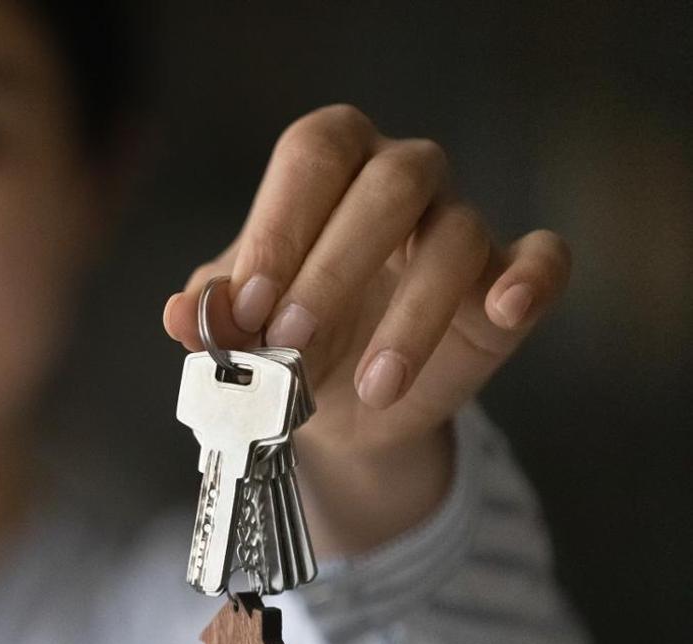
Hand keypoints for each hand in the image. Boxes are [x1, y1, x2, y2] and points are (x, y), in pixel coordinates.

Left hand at [162, 104, 569, 554]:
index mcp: (329, 163)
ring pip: (456, 234)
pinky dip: (528, 279)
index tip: (246, 304)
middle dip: (334, 267)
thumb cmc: (281, 338)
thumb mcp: (237, 329)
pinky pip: (542, 259)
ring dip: (411, 316)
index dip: (280, 226)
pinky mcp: (510, 277)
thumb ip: (211, 315)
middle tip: (292, 340)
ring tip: (371, 387)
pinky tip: (500, 310)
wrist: (332, 407)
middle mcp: (401, 176)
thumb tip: (181, 314)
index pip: (313, 155)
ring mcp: (461, 222)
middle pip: (389, 183)